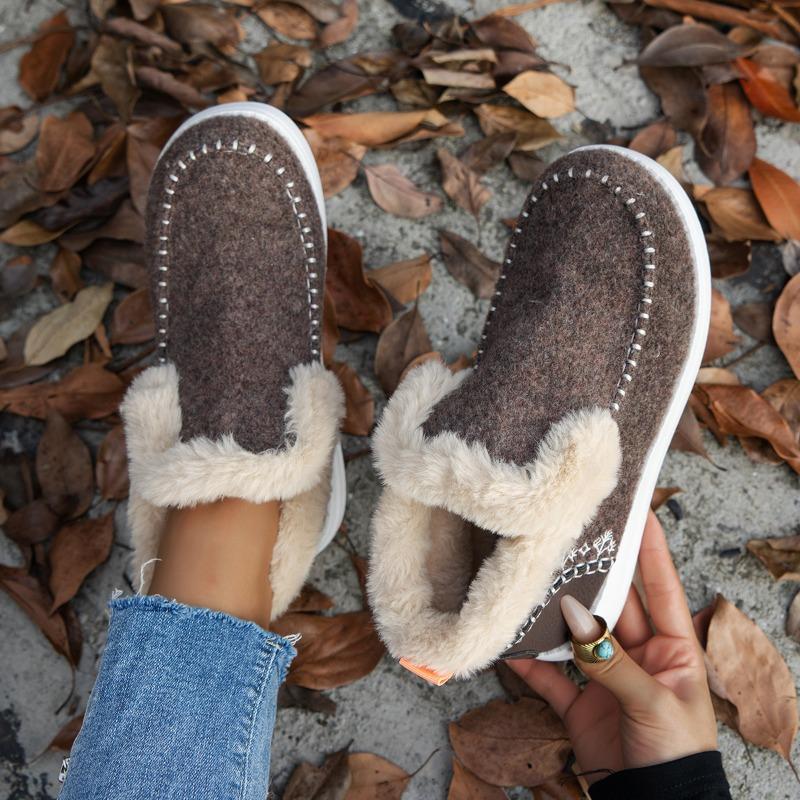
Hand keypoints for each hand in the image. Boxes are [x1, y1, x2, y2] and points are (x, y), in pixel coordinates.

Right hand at [510, 511, 716, 783]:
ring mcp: (606, 676)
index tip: (637, 508)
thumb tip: (574, 618)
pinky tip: (511, 642)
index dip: (650, 547)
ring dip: (555, 614)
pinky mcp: (580, 703)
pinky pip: (551, 674)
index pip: (660, 585)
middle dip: (592, 572)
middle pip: (612, 603)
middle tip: (570, 536)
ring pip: (576, 633)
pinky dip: (530, 660)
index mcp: (674, 648)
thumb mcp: (654, 702)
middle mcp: (639, 654)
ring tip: (533, 580)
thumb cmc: (675, 754)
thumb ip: (611, 660)